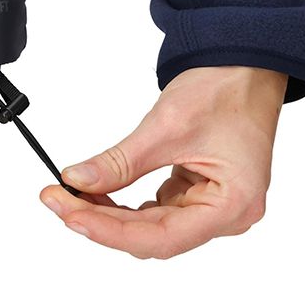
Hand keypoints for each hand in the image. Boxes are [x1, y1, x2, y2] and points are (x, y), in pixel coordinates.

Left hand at [40, 66, 287, 258]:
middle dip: (102, 221)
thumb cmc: (225, 90)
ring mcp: (215, 207)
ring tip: (71, 196)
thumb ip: (119, 162)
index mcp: (233, 206)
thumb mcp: (165, 126)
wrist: (245, 66)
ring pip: (151, 227)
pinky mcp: (199, 195)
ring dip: (111, 215)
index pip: (161, 238)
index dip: (109, 231)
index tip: (69, 214)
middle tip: (58, 200)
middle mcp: (229, 216)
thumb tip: (77, 181)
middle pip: (154, 236)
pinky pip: (157, 211)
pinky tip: (98, 193)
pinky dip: (125, 204)